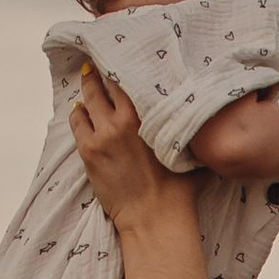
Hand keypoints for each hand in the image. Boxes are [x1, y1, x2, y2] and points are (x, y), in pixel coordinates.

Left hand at [70, 62, 186, 232]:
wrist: (154, 217)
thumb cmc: (178, 190)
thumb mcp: (191, 152)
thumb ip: (188, 131)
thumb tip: (202, 120)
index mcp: (147, 115)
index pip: (128, 79)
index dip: (122, 68)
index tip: (121, 61)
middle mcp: (122, 120)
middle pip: (104, 85)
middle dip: (100, 73)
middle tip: (98, 65)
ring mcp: (102, 134)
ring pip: (88, 99)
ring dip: (87, 90)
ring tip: (88, 82)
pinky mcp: (88, 151)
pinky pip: (77, 121)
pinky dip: (78, 113)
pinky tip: (80, 110)